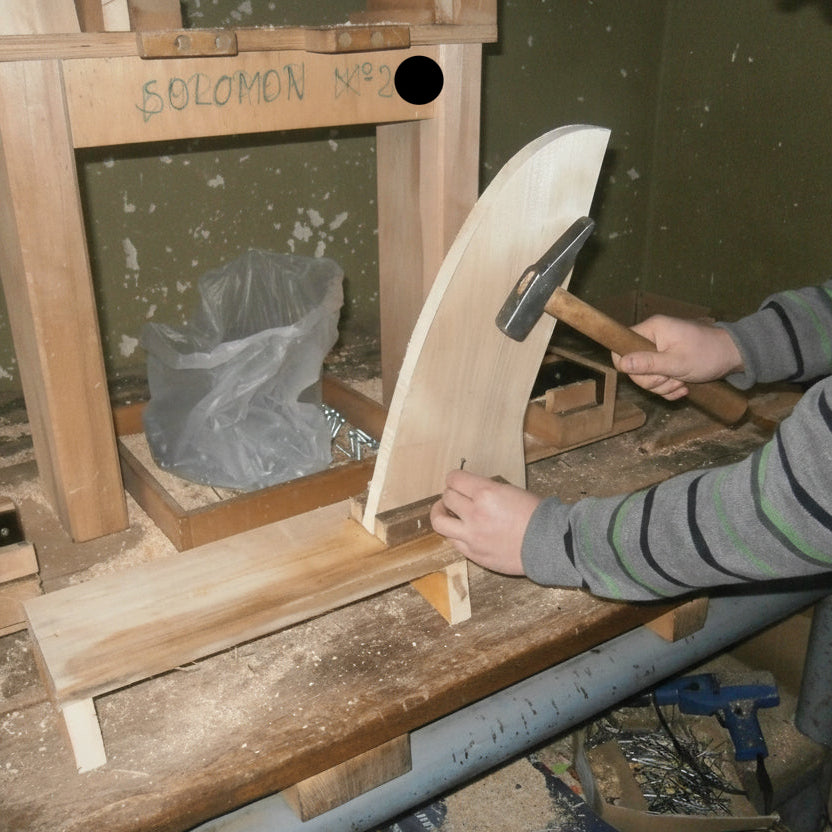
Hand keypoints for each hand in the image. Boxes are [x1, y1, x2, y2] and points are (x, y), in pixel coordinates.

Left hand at [430, 470, 540, 574]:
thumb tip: (472, 490)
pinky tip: (461, 531)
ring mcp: (472, 536)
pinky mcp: (474, 553)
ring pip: (439, 521)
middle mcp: (475, 513)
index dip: (454, 478)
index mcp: (486, 493)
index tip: (457, 481)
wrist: (549, 545)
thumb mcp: (513, 491)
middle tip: (455, 496)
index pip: (454, 479)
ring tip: (445, 512)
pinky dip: (454, 534)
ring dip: (440, 513)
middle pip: (446, 497)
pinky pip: (453, 541)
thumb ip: (489, 490)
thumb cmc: (537, 516)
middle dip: (450, 494)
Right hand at [611, 315, 743, 400]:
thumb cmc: (708, 354)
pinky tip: (683, 387)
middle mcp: (652, 337)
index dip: (628, 365)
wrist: (734, 356)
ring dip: (663, 386)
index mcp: (652, 329)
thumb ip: (648, 363)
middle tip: (672, 379)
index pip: (622, 347)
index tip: (647, 374)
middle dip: (653, 380)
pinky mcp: (667, 361)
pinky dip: (668, 387)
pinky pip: (658, 379)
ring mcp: (659, 350)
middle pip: (634, 367)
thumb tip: (621, 364)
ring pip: (646, 376)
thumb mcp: (677, 362)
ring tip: (681, 383)